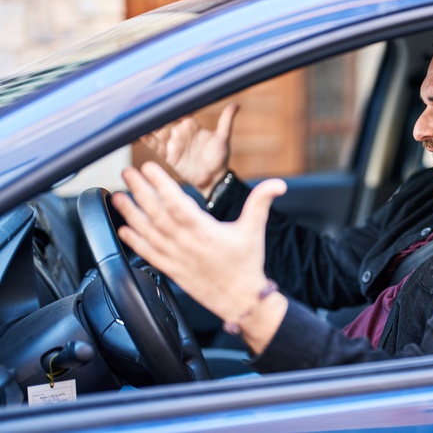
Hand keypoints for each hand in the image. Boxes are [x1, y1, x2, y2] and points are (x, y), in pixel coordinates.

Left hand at [111, 161, 288, 353]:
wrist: (242, 300)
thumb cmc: (247, 264)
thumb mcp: (255, 229)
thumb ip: (262, 202)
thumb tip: (278, 184)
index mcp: (205, 231)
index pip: (178, 204)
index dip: (161, 185)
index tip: (148, 169)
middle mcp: (186, 244)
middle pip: (157, 214)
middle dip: (140, 191)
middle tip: (127, 172)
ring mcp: (177, 258)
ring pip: (149, 232)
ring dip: (131, 213)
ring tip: (118, 197)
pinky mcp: (172, 270)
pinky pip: (149, 254)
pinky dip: (135, 242)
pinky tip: (124, 230)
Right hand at [140, 103, 236, 197]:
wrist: (215, 179)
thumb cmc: (220, 158)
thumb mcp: (223, 138)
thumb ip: (226, 121)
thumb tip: (236, 105)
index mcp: (192, 126)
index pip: (178, 112)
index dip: (171, 105)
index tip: (163, 95)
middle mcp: (180, 133)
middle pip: (165, 120)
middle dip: (157, 113)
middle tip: (146, 103)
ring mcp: (173, 144)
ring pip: (158, 131)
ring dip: (149, 124)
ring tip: (139, 116)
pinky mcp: (169, 156)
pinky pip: (156, 147)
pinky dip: (148, 140)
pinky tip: (141, 133)